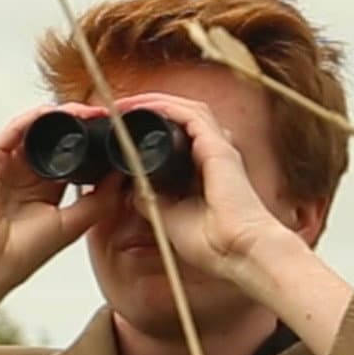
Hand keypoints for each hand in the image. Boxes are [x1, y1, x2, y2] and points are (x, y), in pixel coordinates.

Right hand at [0, 104, 124, 354]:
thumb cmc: (21, 255)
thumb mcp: (73, 224)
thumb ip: (99, 200)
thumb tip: (123, 175)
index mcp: (45, 191)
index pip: (71, 158)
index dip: (92, 144)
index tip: (116, 134)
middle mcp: (25, 175)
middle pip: (55, 139)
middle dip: (79, 125)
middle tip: (104, 115)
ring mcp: (6, 166)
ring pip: (35, 130)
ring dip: (60, 118)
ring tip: (84, 112)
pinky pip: (12, 131)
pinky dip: (32, 119)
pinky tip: (51, 114)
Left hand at [121, 94, 299, 283]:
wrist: (238, 252)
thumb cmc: (214, 243)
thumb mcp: (168, 215)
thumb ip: (151, 198)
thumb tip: (129, 187)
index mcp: (204, 168)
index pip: (176, 135)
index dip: (147, 126)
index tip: (118, 129)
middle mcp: (214, 153)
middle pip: (180, 116)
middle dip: (146, 108)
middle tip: (115, 111)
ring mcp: (219, 147)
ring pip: (184, 109)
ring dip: (151, 102)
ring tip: (122, 104)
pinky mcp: (219, 148)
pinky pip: (190, 114)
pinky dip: (164, 106)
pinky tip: (141, 105)